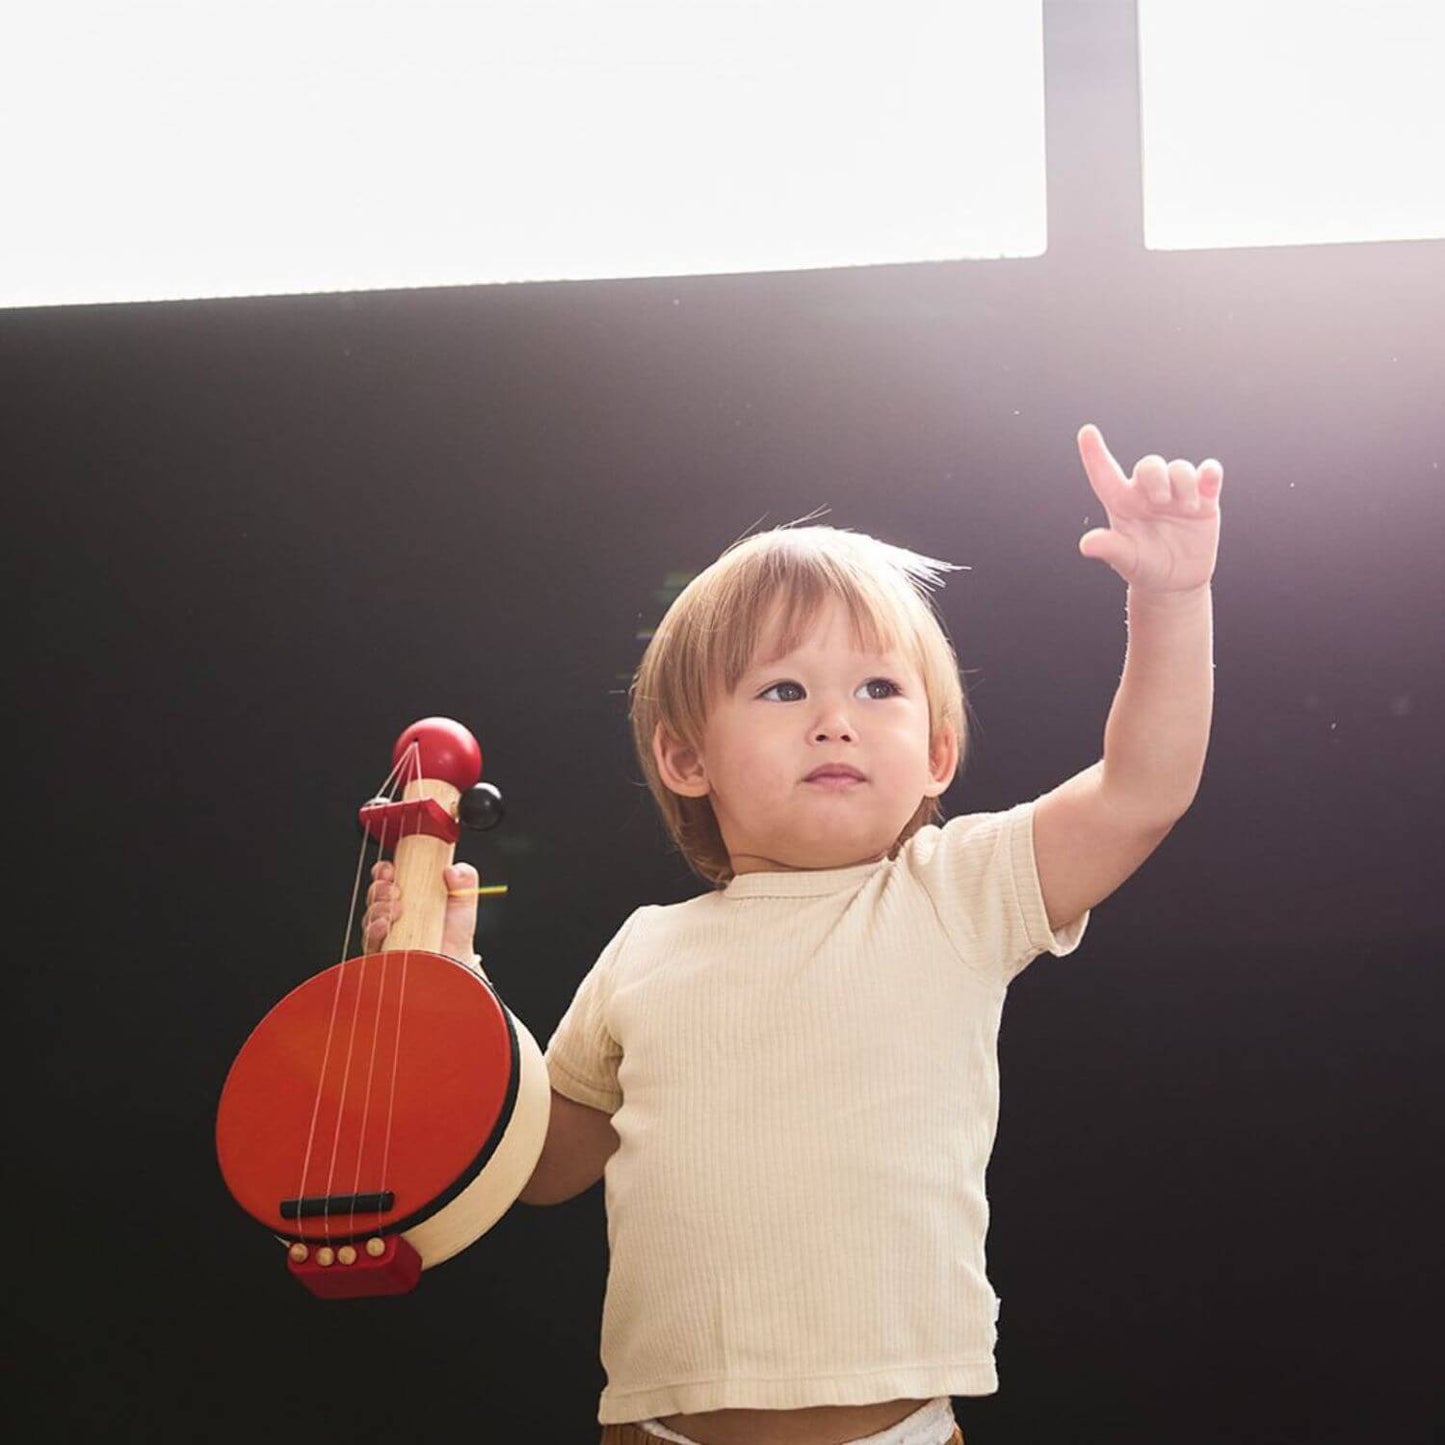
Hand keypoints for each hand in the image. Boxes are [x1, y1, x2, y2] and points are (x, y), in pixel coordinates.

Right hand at [361, 859, 480, 962]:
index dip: (384, 871)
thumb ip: (464, 877)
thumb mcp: (464, 898)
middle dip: (380, 888)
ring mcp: (386, 930)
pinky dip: (374, 929)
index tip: (391, 870)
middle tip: (395, 891)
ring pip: (370, 914)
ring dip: (379, 908)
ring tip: (397, 911)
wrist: (456, 960)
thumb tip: (451, 870)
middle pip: (374, 893)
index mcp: (408, 891)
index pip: (386, 875)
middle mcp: (392, 909)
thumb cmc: (457, 930)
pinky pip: (370, 939)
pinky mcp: (383, 951)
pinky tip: (385, 926)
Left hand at [1076, 424, 1222, 592]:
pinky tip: (1209, 479)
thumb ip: (1109, 548)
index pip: (1104, 474)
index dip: (1094, 453)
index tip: (1086, 432)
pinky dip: (1210, 472)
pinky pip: (1209, 474)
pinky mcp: (1204, 499)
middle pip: (1149, 465)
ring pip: (1179, 468)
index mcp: (1122, 503)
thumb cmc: (1143, 567)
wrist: (1176, 582)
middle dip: (1155, 475)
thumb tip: (1086, 545)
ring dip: (1183, 482)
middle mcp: (1148, 493)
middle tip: (1161, 500)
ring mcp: (1177, 493)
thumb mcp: (1125, 560)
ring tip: (1187, 508)